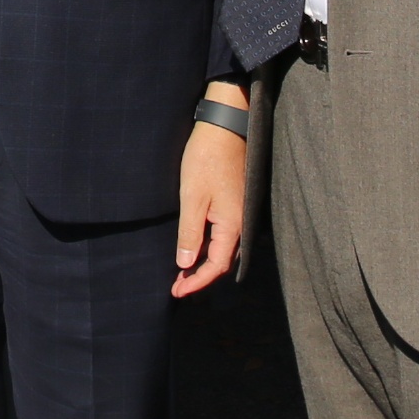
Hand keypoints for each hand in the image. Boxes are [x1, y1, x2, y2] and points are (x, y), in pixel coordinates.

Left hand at [173, 89, 246, 296]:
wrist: (226, 126)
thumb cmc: (207, 158)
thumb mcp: (192, 197)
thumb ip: (190, 233)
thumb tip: (185, 264)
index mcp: (233, 225)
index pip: (216, 266)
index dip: (197, 282)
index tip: (176, 292)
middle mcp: (241, 223)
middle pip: (223, 260)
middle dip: (201, 276)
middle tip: (178, 286)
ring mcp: (241, 212)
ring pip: (224, 248)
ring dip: (205, 262)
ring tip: (183, 272)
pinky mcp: (236, 202)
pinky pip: (225, 233)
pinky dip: (210, 246)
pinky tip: (196, 245)